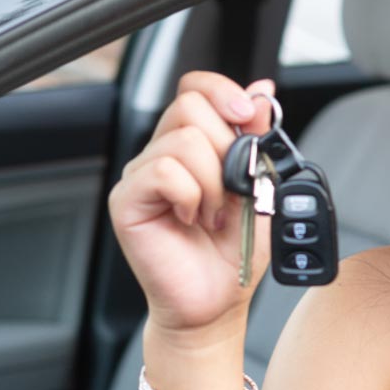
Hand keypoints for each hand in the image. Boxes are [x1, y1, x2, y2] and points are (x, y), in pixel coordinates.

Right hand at [109, 73, 275, 337]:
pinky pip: (163, 171)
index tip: (249, 118)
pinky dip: (190, 196)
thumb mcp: (260, 186)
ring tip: (213, 215)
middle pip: (190, 106)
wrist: (218, 301)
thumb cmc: (234, 251)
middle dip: (226, 149)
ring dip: (212, 183)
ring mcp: (142, 175)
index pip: (195, 88)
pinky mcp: (127, 200)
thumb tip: (262, 92)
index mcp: (194, 144)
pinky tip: (192, 220)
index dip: (222, 92)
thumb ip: (258, 138)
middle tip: (231, 192)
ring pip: (183, 140)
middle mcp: (163, 153)